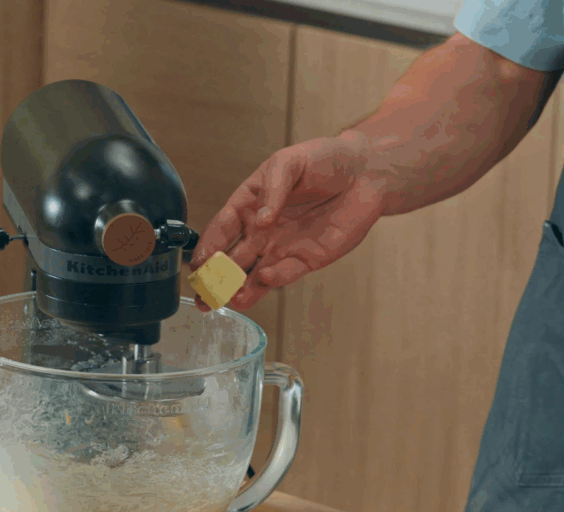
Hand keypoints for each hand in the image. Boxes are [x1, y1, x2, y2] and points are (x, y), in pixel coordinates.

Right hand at [188, 135, 391, 311]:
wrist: (366, 173)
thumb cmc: (324, 160)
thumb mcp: (290, 162)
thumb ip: (272, 188)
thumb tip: (261, 219)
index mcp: (250, 204)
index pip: (222, 228)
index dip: (208, 245)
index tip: (197, 262)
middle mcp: (261, 230)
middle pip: (231, 259)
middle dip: (215, 279)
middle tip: (202, 296)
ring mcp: (282, 247)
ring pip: (254, 274)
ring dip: (240, 289)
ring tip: (227, 301)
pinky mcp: (307, 259)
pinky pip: (286, 273)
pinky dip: (274, 279)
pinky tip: (263, 279)